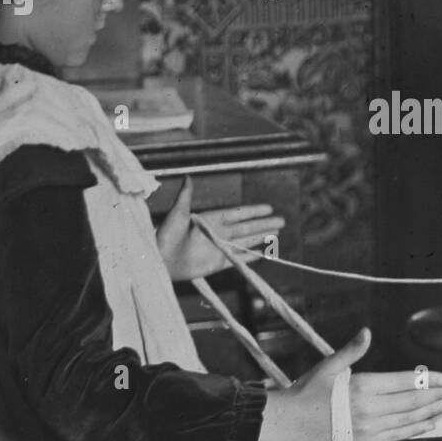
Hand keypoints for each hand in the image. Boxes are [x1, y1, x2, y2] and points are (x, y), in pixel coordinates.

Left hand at [155, 176, 284, 281]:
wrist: (159, 260)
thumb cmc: (165, 235)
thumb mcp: (177, 213)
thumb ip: (186, 197)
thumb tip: (188, 176)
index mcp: (211, 220)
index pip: (238, 214)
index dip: (253, 211)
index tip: (269, 208)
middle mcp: (218, 234)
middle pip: (247, 228)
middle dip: (264, 224)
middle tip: (282, 221)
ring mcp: (219, 249)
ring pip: (246, 242)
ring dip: (261, 238)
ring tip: (277, 234)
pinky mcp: (217, 264)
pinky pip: (239, 259)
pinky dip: (251, 256)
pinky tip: (263, 253)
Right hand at [256, 329, 441, 440]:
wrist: (290, 423)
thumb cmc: (308, 390)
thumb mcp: (328, 365)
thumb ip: (352, 350)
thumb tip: (367, 331)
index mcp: (362, 386)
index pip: (405, 382)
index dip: (430, 380)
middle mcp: (369, 409)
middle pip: (412, 401)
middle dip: (436, 395)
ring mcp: (369, 428)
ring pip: (409, 420)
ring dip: (431, 412)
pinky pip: (398, 435)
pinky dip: (416, 429)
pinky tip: (429, 424)